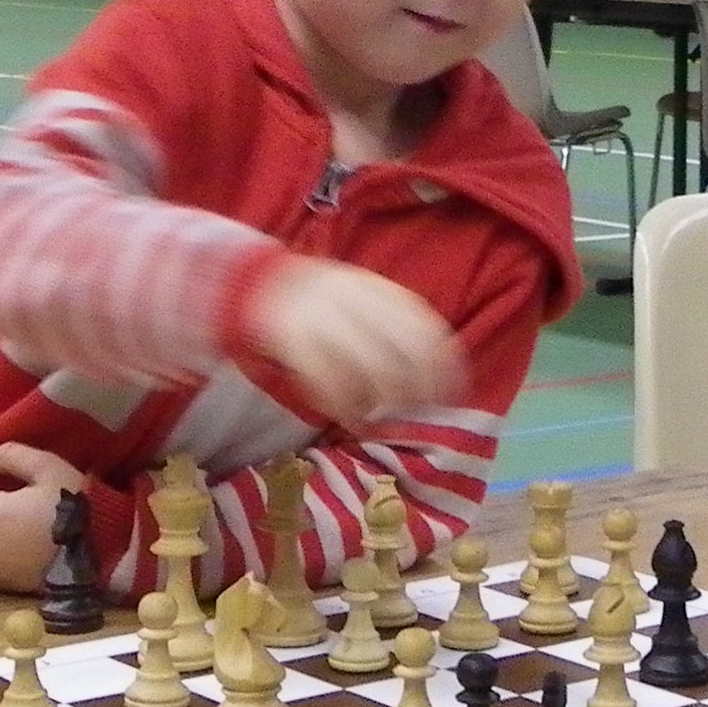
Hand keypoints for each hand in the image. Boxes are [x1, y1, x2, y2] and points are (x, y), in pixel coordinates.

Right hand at [248, 257, 460, 431]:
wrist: (254, 286)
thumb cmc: (317, 304)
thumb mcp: (358, 298)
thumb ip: (391, 324)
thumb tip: (435, 372)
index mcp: (373, 287)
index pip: (423, 325)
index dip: (444, 363)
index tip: (453, 393)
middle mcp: (353, 298)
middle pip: (401, 348)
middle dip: (418, 388)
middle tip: (420, 413)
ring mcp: (323, 316)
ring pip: (369, 365)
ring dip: (384, 400)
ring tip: (385, 419)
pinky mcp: (293, 338)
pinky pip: (329, 379)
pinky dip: (346, 406)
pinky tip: (353, 420)